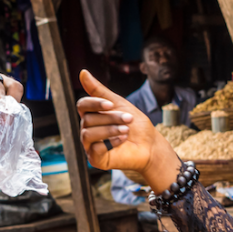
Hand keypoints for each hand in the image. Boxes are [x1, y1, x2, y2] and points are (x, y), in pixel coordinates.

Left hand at [0, 68, 24, 123]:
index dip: (2, 97)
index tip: (3, 109)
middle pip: (14, 86)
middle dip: (13, 102)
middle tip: (9, 117)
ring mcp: (3, 87)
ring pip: (17, 94)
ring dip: (14, 107)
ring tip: (8, 120)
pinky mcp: (5, 97)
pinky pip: (14, 102)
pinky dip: (11, 112)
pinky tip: (5, 121)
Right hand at [77, 70, 179, 192]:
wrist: (150, 145)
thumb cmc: (135, 125)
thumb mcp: (119, 104)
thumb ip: (99, 90)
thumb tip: (83, 72)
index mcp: (92, 115)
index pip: (82, 105)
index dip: (94, 103)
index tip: (111, 104)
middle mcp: (88, 130)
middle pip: (87, 119)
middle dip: (111, 118)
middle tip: (129, 119)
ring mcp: (90, 145)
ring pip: (88, 134)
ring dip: (110, 129)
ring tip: (126, 130)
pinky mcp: (95, 159)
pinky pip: (95, 148)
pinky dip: (111, 142)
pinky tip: (123, 140)